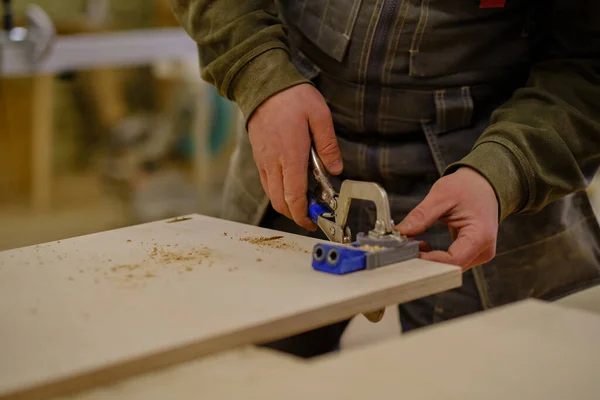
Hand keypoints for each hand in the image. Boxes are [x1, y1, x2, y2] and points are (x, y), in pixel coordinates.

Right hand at [248, 84, 342, 229]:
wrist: (262, 84)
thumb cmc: (292, 97)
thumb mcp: (319, 116)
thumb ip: (328, 145)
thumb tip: (336, 170)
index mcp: (290, 155)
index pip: (294, 197)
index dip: (303, 215)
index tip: (314, 222)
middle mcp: (274, 163)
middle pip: (280, 203)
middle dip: (295, 215)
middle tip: (313, 216)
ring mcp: (263, 161)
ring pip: (272, 195)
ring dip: (287, 205)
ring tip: (305, 202)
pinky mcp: (259, 157)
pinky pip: (267, 183)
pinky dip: (279, 192)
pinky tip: (291, 185)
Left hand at [396, 167, 498, 270]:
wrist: (484, 183)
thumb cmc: (467, 186)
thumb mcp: (441, 196)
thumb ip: (420, 216)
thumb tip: (399, 233)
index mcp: (481, 236)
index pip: (452, 260)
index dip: (428, 260)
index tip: (407, 250)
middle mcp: (483, 250)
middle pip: (450, 267)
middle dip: (425, 260)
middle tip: (405, 246)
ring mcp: (479, 254)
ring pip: (449, 267)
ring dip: (429, 258)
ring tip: (413, 242)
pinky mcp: (472, 253)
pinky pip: (450, 261)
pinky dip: (434, 256)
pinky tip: (423, 245)